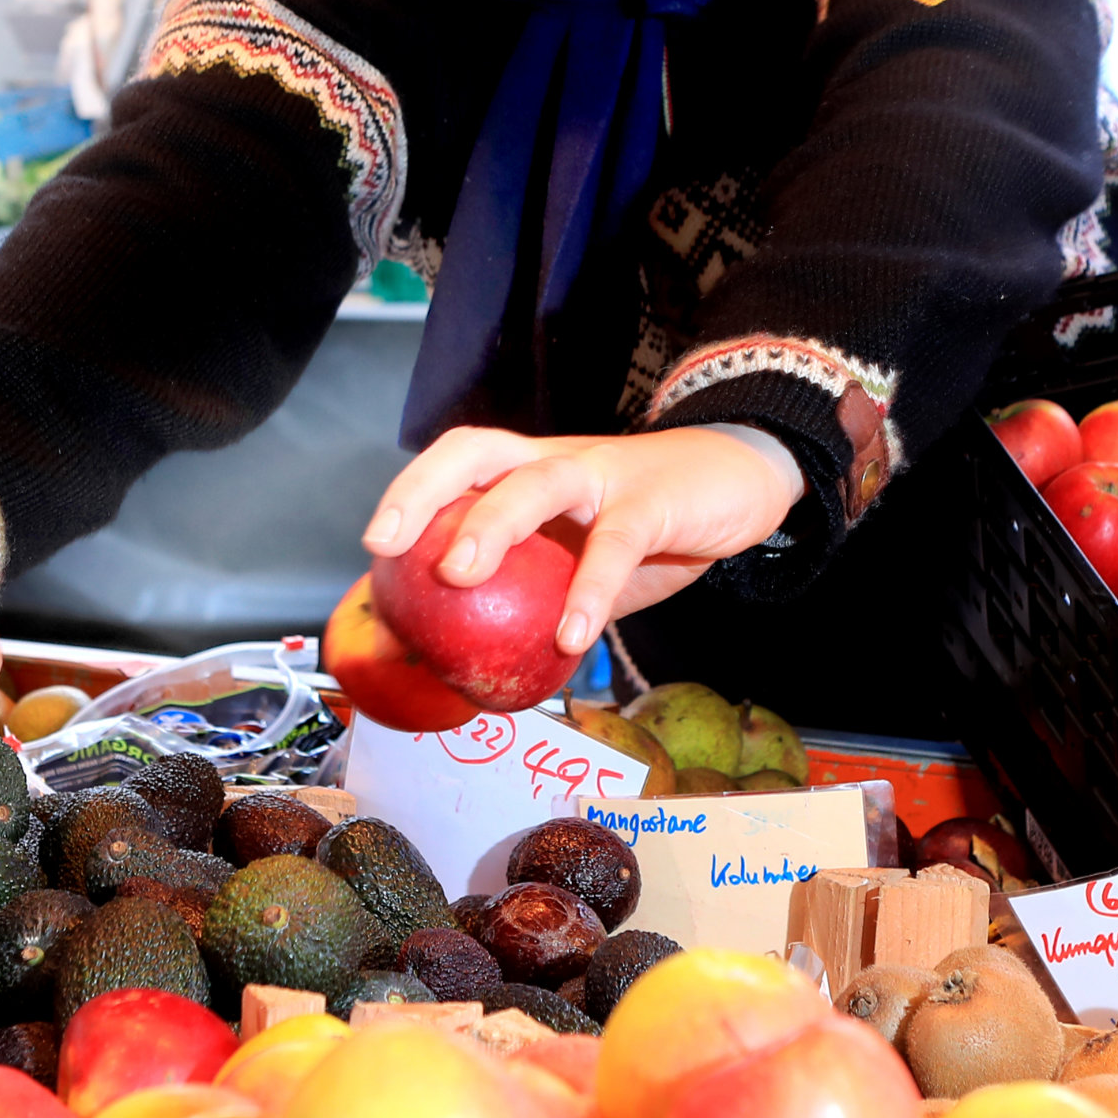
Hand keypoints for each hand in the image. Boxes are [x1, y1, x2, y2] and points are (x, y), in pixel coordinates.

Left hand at [362, 424, 803, 656]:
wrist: (743, 482)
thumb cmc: (651, 526)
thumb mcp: (584, 563)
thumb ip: (534, 599)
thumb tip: (459, 663)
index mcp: (533, 469)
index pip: (458, 462)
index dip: (411, 492)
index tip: (375, 546)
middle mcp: (558, 461)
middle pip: (479, 453)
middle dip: (425, 492)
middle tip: (391, 546)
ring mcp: (605, 476)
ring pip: (538, 482)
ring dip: (494, 524)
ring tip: (459, 575)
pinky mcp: (654, 502)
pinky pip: (616, 543)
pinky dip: (590, 590)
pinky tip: (573, 639)